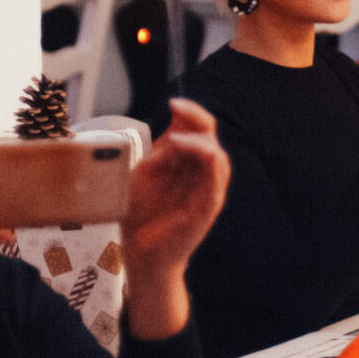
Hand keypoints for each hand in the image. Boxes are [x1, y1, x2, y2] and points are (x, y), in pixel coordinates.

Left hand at [121, 100, 229, 284]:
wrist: (141, 254)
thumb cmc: (141, 217)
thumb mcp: (144, 177)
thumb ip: (160, 154)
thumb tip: (174, 129)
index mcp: (188, 164)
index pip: (199, 130)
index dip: (190, 113)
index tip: (173, 103)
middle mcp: (202, 174)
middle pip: (211, 136)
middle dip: (197, 117)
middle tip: (177, 108)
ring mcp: (208, 190)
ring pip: (217, 154)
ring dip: (198, 139)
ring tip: (176, 137)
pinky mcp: (209, 206)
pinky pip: (216, 177)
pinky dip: (204, 159)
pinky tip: (183, 149)